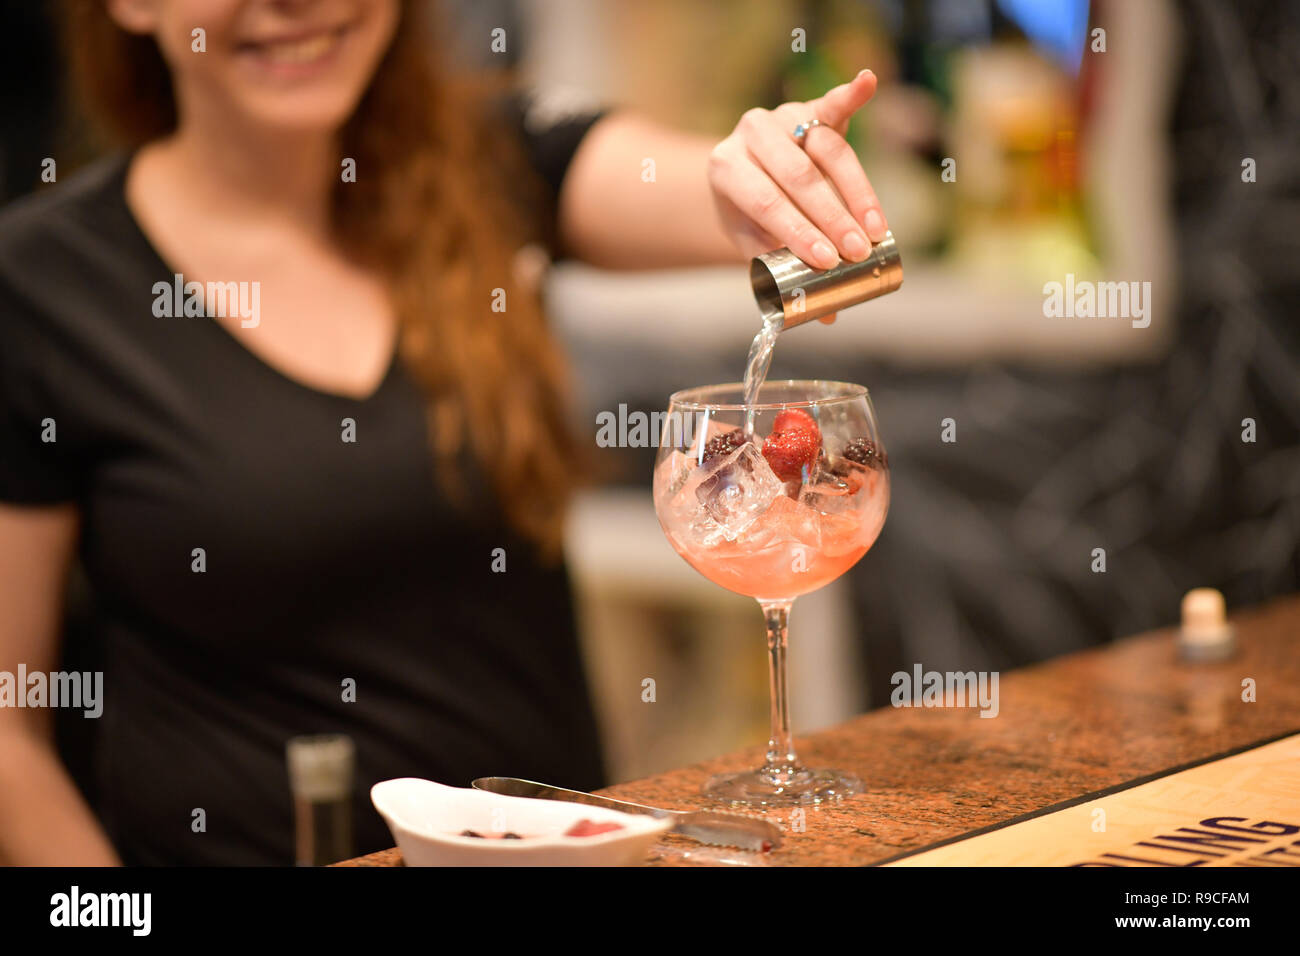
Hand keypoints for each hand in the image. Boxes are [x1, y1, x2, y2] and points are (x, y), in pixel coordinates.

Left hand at [709, 69, 887, 322]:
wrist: (742, 172)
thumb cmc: (750, 214)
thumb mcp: (752, 241)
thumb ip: (782, 272)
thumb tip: (828, 315)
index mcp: (726, 166)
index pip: (766, 201)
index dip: (798, 232)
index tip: (827, 261)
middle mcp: (751, 133)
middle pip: (799, 176)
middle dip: (831, 218)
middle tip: (856, 252)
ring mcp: (783, 115)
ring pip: (826, 149)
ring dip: (857, 191)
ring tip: (876, 229)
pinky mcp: (813, 107)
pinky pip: (833, 101)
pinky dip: (852, 93)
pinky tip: (867, 83)